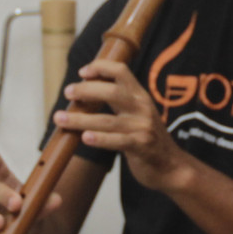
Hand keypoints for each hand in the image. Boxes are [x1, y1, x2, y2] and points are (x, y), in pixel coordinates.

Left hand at [54, 59, 189, 192]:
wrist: (171, 166)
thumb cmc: (148, 139)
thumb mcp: (138, 114)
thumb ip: (119, 102)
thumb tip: (85, 92)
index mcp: (140, 96)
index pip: (121, 71)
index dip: (100, 67)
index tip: (82, 72)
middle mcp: (142, 108)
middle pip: (111, 91)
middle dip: (86, 90)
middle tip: (68, 92)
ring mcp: (142, 127)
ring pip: (107, 120)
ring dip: (80, 119)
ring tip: (60, 119)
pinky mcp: (141, 147)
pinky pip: (117, 141)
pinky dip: (100, 139)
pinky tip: (85, 138)